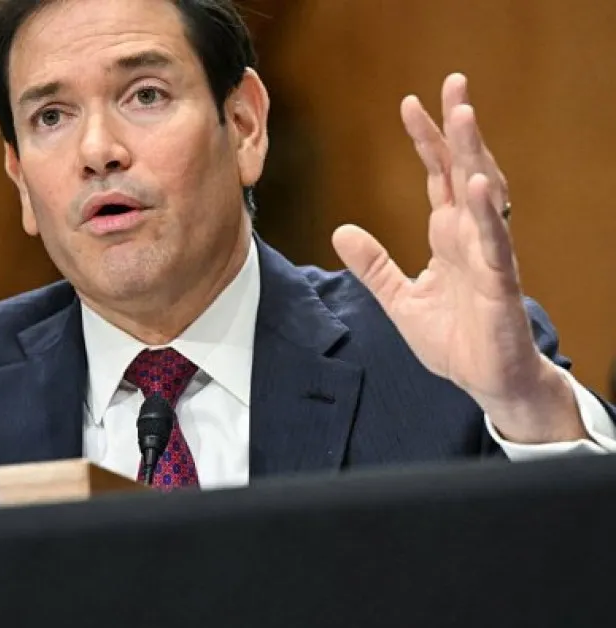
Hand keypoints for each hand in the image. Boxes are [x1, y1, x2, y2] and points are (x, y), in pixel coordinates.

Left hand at [331, 73, 581, 443]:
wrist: (485, 381)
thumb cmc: (453, 339)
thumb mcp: (399, 298)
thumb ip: (373, 265)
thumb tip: (341, 230)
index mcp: (447, 236)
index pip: (436, 175)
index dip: (426, 140)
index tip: (410, 103)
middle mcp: (470, 236)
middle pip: (463, 170)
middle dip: (457, 128)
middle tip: (453, 84)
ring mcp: (488, 255)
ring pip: (482, 194)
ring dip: (473, 154)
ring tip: (463, 115)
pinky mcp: (499, 282)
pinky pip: (493, 242)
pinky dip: (483, 213)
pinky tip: (474, 185)